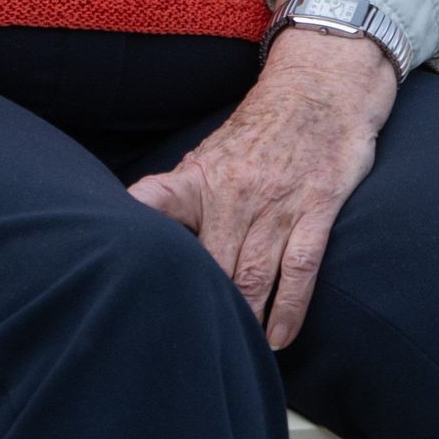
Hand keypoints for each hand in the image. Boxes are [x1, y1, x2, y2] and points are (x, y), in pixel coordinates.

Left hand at [130, 23, 397, 348]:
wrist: (322, 83)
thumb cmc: (264, 127)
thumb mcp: (210, 154)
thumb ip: (179, 198)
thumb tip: (141, 241)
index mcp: (197, 178)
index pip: (150, 207)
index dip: (131, 238)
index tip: (116, 282)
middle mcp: (233, 192)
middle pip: (206, 267)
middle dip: (196, 311)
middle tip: (184, 352)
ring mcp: (277, 200)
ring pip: (252, 275)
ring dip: (244, 321)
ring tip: (235, 355)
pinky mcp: (318, 204)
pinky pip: (300, 266)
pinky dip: (289, 308)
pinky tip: (280, 337)